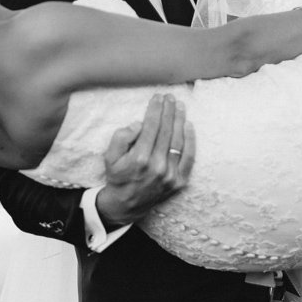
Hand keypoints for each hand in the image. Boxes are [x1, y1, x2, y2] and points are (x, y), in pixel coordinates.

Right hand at [95, 93, 195, 229]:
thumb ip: (121, 137)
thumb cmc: (118, 176)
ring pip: (178, 142)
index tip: (157, 97)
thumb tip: (139, 124)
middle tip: (170, 97)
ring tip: (180, 106)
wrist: (126, 204)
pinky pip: (189, 158)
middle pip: (166, 131)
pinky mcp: (179, 182)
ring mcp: (170, 175)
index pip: (150, 127)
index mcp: (139, 159)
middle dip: (168, 111)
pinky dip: (191, 140)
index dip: (155, 109)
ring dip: (180, 120)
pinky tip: (189, 126)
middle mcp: (157, 166)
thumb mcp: (110, 157)